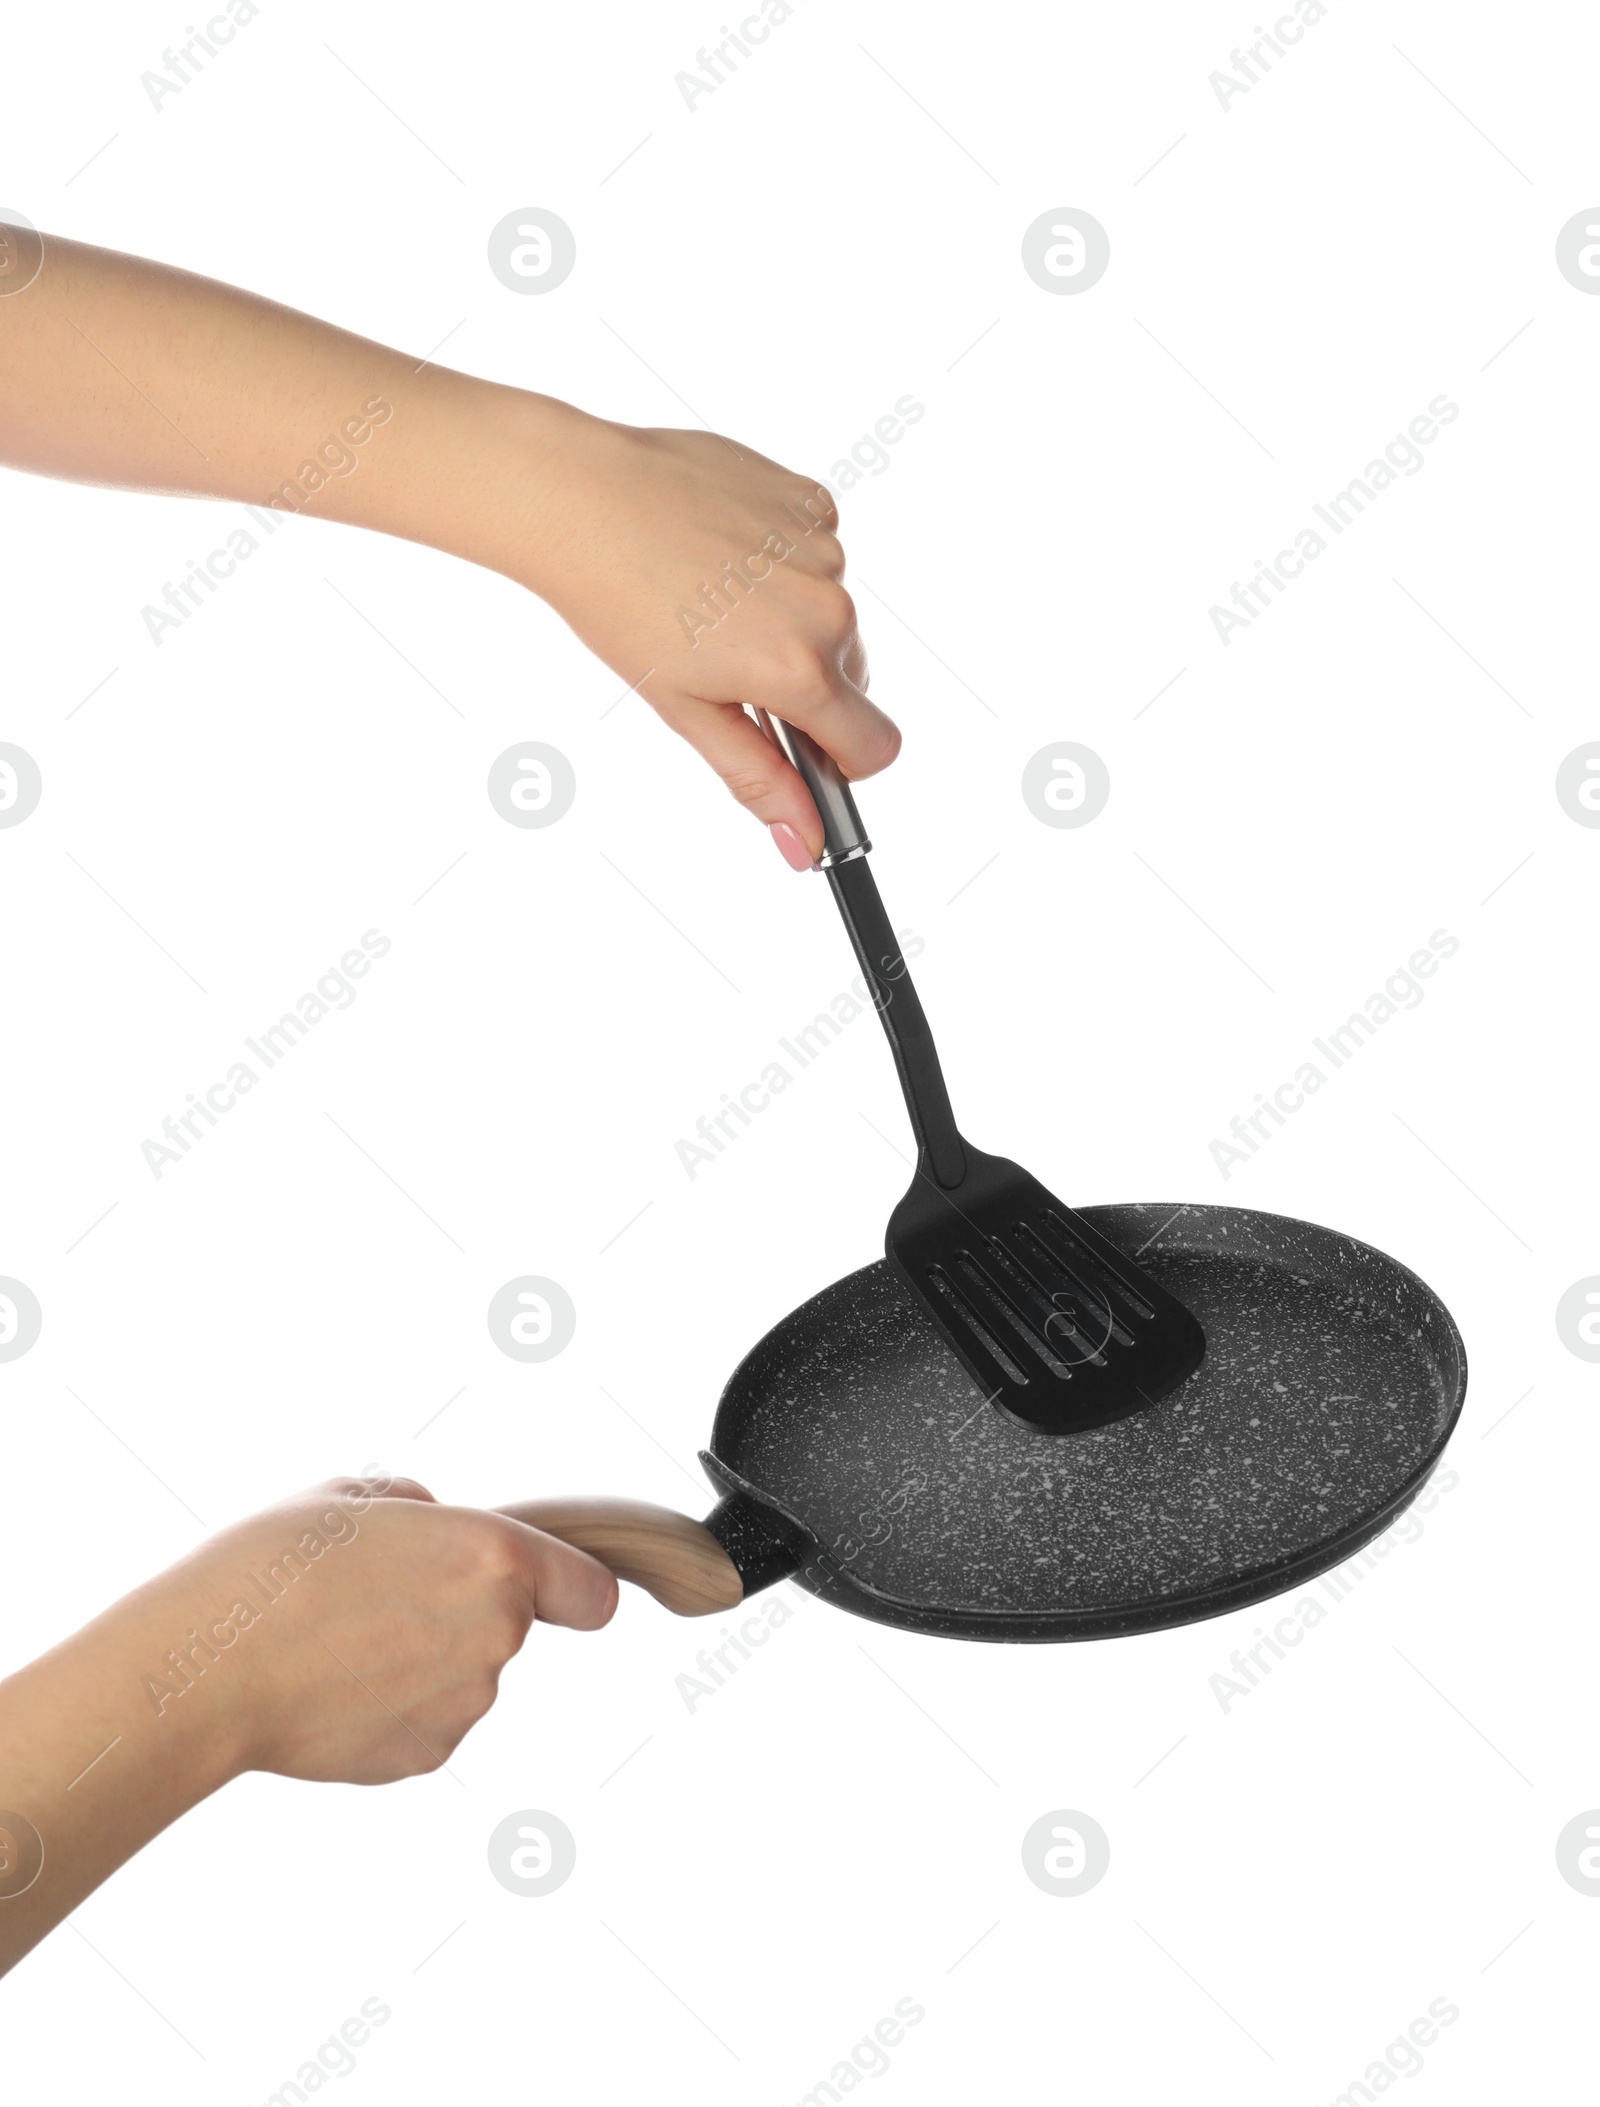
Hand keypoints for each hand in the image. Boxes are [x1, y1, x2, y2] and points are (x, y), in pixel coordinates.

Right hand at [161, 1475, 617, 1782]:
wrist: (207, 1671)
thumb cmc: (271, 1567)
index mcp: (494, 1557)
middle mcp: (496, 1634)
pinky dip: (393, 1705)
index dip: (574, 1589)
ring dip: (423, 1658)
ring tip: (338, 1642)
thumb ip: (421, 1510)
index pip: (590, 1591)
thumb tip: (435, 1527)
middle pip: (508, 1623)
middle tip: (378, 1596)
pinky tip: (332, 1688)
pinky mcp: (425, 1756)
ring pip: (463, 1672)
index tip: (558, 1594)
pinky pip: (427, 1718)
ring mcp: (464, 1705)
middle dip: (460, 1609)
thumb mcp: (353, 1497)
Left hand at [509, 412, 901, 864]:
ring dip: (790, 618)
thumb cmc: (618, 603)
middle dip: (804, 683)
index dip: (841, 762)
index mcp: (800, 671)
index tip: (802, 751)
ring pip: (832, 614)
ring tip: (713, 598)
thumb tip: (804, 840)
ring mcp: (825, 547)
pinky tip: (725, 552)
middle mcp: (829, 608)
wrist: (582, 498)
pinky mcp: (811, 499)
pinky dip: (784, 562)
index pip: (876, 747)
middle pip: (850, 679)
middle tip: (727, 664)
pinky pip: (818, 553)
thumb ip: (757, 777)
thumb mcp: (686, 710)